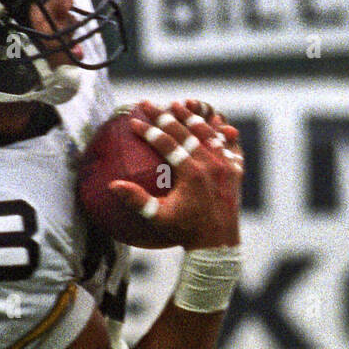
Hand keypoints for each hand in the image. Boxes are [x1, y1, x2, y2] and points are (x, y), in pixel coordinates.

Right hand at [111, 99, 242, 249]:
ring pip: (208, 133)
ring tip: (180, 104)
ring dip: (193, 118)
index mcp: (192, 173)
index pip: (166, 143)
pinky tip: (213, 121)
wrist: (217, 244)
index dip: (149, 130)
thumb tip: (113, 185)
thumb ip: (137, 200)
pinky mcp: (235, 170)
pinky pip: (228, 144)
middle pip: (186, 131)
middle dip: (165, 115)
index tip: (134, 121)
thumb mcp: (159, 218)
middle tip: (149, 104)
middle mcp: (211, 164)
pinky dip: (219, 131)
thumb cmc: (185, 232)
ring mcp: (225, 166)